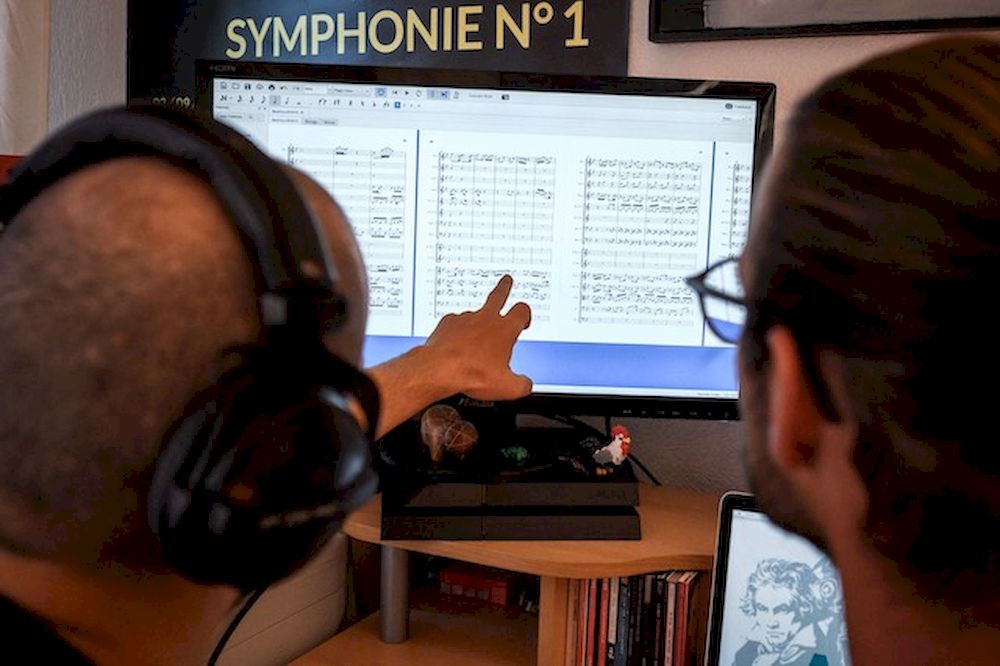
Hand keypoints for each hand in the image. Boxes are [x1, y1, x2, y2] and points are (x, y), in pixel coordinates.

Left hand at [424, 274, 532, 400]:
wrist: (439, 369)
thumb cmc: (471, 374)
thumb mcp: (507, 387)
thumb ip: (522, 385)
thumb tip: (525, 385)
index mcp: (504, 329)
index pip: (522, 310)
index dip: (526, 314)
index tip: (524, 320)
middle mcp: (485, 319)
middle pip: (498, 295)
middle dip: (504, 287)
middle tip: (506, 280)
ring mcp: (465, 319)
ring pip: (475, 313)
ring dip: (478, 320)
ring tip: (475, 336)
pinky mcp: (447, 323)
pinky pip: (456, 323)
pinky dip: (458, 331)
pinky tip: (456, 344)